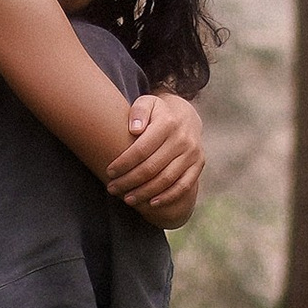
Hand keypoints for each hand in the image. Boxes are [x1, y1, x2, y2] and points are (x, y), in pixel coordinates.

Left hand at [104, 91, 204, 226]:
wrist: (186, 117)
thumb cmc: (157, 114)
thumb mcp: (147, 104)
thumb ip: (138, 112)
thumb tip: (135, 129)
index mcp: (167, 123)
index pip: (142, 149)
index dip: (124, 163)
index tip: (109, 172)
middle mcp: (182, 139)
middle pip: (152, 167)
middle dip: (129, 181)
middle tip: (112, 188)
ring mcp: (192, 153)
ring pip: (166, 179)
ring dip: (144, 192)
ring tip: (127, 199)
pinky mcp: (198, 165)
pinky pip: (183, 186)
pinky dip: (167, 197)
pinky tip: (151, 204)